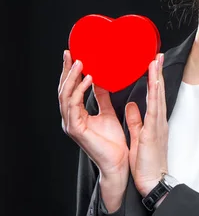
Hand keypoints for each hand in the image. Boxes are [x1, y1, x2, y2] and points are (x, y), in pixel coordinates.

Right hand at [58, 51, 129, 182]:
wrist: (118, 162)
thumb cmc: (113, 142)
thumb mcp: (108, 113)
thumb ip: (102, 98)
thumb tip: (101, 81)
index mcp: (76, 115)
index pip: (69, 89)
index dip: (69, 72)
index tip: (73, 55)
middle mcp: (69, 119)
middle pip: (63, 90)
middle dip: (66, 70)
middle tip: (70, 53)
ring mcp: (70, 124)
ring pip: (65, 95)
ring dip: (72, 77)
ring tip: (80, 62)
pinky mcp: (76, 129)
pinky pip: (74, 106)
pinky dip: (80, 90)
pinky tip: (88, 79)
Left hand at [125, 53, 167, 196]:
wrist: (153, 181)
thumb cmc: (146, 163)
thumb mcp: (139, 137)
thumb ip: (136, 120)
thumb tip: (132, 105)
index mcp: (154, 122)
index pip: (154, 96)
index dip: (153, 79)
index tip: (152, 64)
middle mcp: (158, 120)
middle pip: (159, 92)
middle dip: (158, 73)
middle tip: (157, 55)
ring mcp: (158, 125)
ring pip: (158, 96)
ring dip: (157, 77)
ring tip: (155, 61)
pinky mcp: (154, 131)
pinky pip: (154, 109)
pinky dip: (155, 94)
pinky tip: (155, 82)